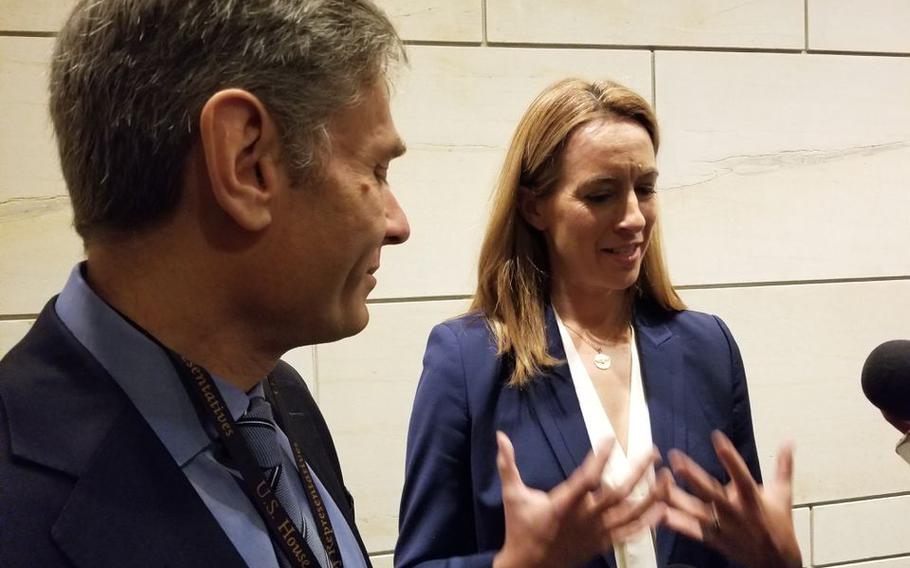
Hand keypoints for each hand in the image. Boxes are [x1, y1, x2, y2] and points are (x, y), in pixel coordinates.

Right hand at [493, 431, 663, 567]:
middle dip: (638, 471)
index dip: (600, 457)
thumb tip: (500, 436)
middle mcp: (585, 518)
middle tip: (651, 450)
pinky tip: (662, 507)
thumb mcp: (512, 495)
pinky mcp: (602, 543)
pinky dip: (649, 521)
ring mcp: (597, 533)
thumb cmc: (520, 528)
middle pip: (619, 493)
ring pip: (631, 514)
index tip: (610, 438)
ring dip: (652, 495)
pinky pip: (631, 532)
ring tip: (668, 476)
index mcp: (563, 505)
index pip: (587, 478)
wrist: (530, 567)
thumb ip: (508, 465)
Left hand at [657, 431, 801, 567]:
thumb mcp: (783, 494)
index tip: (717, 437)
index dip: (730, 456)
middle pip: (712, 493)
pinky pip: (693, 531)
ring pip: (697, 511)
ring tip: (660, 480)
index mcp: (753, 498)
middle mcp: (736, 512)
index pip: (741, 474)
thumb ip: (783, 467)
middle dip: (693, 477)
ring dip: (677, 497)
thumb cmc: (779, 523)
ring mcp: (724, 527)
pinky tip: (660, 511)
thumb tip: (789, 441)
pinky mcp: (715, 540)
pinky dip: (677, 522)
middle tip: (676, 460)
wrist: (776, 562)